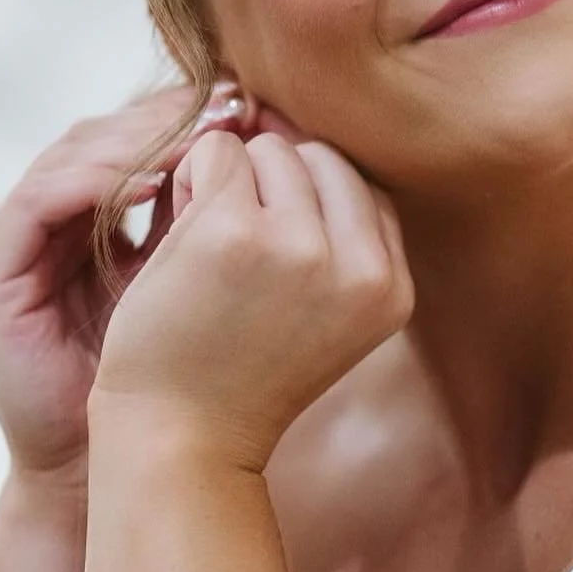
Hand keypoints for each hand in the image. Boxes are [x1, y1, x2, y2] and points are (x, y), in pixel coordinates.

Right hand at [0, 86, 250, 487]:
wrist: (124, 463)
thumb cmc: (173, 381)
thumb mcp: (204, 283)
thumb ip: (218, 220)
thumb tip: (278, 149)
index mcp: (93, 221)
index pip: (135, 140)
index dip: (189, 117)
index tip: (252, 106)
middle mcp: (44, 222)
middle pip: (101, 135)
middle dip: (169, 116)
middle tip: (230, 104)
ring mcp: (10, 243)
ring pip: (71, 155)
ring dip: (140, 137)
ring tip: (201, 132)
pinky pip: (42, 198)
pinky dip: (98, 180)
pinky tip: (156, 178)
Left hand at [90, 131, 413, 471]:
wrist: (180, 440)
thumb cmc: (237, 372)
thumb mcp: (322, 313)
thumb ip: (338, 237)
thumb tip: (299, 131)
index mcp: (392, 288)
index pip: (360, 189)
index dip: (304, 208)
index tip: (268, 265)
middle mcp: (360, 266)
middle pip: (320, 157)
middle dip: (270, 187)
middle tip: (234, 256)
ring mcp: (300, 246)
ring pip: (269, 148)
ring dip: (228, 183)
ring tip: (208, 251)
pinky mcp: (234, 232)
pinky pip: (216, 152)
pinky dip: (188, 182)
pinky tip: (180, 242)